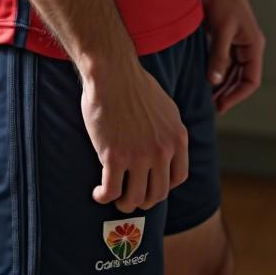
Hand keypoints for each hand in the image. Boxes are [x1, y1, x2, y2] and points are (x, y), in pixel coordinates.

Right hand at [80, 57, 189, 213]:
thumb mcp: (166, 108)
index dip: (162, 187)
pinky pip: (111, 191)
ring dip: (124, 203)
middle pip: (157, 194)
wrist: (112, 71)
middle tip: (129, 196)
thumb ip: (169, 133)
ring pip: (135, 198)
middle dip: (142, 200)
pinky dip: (103, 197)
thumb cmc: (134, 85)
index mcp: (177, 138)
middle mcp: (162, 150)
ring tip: (114, 197)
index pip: (177, 179)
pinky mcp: (114, 157)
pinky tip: (98, 193)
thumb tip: (167, 151)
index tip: (149, 184)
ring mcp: (139, 155)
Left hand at [199, 0, 264, 113]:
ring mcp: (235, 41)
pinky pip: (222, 59)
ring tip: (205, 96)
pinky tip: (201, 78)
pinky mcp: (223, 35)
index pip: (251, 80)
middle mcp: (247, 45)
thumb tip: (215, 82)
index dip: (237, 96)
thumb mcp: (220, 28)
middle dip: (227, 93)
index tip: (220, 106)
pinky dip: (214, 70)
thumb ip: (219, 55)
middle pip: (241, 78)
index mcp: (253, 45)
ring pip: (231, 71)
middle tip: (209, 106)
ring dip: (220, 84)